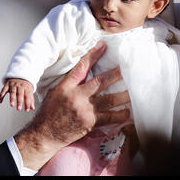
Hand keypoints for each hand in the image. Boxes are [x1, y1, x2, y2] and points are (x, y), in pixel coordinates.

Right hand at [0, 78, 34, 111]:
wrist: (19, 75)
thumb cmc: (25, 85)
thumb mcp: (29, 90)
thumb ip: (31, 99)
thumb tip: (32, 108)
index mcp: (26, 87)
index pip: (28, 96)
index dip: (27, 103)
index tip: (27, 110)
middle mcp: (20, 86)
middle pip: (20, 94)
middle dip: (19, 101)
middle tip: (19, 109)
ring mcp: (13, 85)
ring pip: (12, 92)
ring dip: (12, 98)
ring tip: (12, 105)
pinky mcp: (7, 85)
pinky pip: (3, 90)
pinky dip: (1, 95)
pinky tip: (0, 101)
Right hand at [14, 41, 130, 169]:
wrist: (44, 134)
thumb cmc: (49, 111)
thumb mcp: (56, 91)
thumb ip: (71, 82)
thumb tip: (84, 70)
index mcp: (67, 86)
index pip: (82, 66)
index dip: (94, 55)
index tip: (103, 45)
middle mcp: (77, 96)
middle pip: (101, 81)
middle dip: (116, 74)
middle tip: (127, 67)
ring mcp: (85, 110)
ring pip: (109, 99)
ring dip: (123, 95)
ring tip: (134, 90)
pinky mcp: (90, 123)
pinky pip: (109, 117)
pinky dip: (120, 115)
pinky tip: (128, 112)